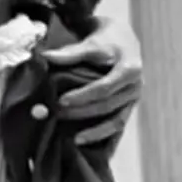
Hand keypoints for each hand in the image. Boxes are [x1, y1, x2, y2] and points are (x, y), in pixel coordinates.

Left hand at [42, 14, 142, 144]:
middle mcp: (136, 87)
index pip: (104, 88)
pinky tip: (87, 141)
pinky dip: (104, 134)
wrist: (123, 39)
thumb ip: (70, 53)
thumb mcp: (91, 43)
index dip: (82, 96)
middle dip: (83, 113)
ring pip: (116, 120)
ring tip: (74, 139)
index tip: (61, 100)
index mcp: (129, 70)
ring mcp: (134, 99)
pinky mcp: (129, 107)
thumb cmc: (105, 41)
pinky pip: (118, 124)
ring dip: (96, 131)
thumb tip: (45, 57)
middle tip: (59, 115)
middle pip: (108, 105)